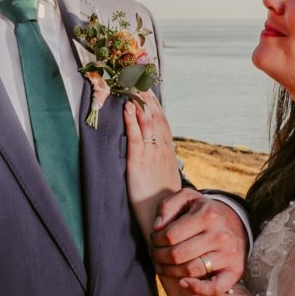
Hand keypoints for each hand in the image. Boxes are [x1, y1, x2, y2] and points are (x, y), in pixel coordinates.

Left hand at [123, 90, 179, 224]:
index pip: (162, 119)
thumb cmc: (163, 200)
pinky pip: (136, 138)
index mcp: (167, 150)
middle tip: (137, 74)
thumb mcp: (165, 174)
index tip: (148, 84)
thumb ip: (162, 158)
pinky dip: (132, 121)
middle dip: (146, 94)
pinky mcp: (139, 165)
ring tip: (131, 83)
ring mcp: (151, 155)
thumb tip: (158, 147)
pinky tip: (127, 108)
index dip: (155, 101)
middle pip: (155, 115)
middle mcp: (161, 149)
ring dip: (138, 101)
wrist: (165, 221)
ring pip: (147, 122)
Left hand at [151, 188, 247, 295]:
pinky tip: (183, 283)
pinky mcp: (235, 270)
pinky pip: (215, 288)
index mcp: (207, 214)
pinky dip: (197, 289)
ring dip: (170, 272)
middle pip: (177, 255)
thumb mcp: (188, 198)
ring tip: (163, 266)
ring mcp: (229, 254)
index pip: (169, 235)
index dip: (155, 240)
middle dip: (159, 256)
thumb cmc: (205, 212)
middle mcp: (220, 235)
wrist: (236, 222)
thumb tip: (157, 226)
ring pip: (190, 270)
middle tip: (155, 254)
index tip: (154, 240)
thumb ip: (168, 206)